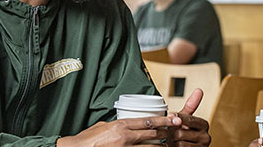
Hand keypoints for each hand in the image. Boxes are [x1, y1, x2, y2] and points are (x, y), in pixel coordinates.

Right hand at [56, 116, 180, 146]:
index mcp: (122, 125)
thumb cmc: (88, 138)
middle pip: (153, 134)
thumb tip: (127, 125)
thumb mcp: (104, 125)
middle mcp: (126, 136)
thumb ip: (118, 125)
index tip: (175, 119)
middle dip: (164, 133)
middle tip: (173, 132)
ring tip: (166, 146)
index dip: (164, 121)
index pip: (148, 121)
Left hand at [167, 88, 211, 146]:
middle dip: (173, 133)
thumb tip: (199, 89)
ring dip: (173, 142)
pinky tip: (175, 146)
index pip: (188, 119)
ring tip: (174, 140)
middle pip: (181, 133)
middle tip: (172, 134)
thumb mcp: (186, 119)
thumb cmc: (183, 132)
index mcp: (204, 124)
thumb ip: (191, 105)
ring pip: (179, 143)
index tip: (170, 116)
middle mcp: (206, 136)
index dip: (177, 118)